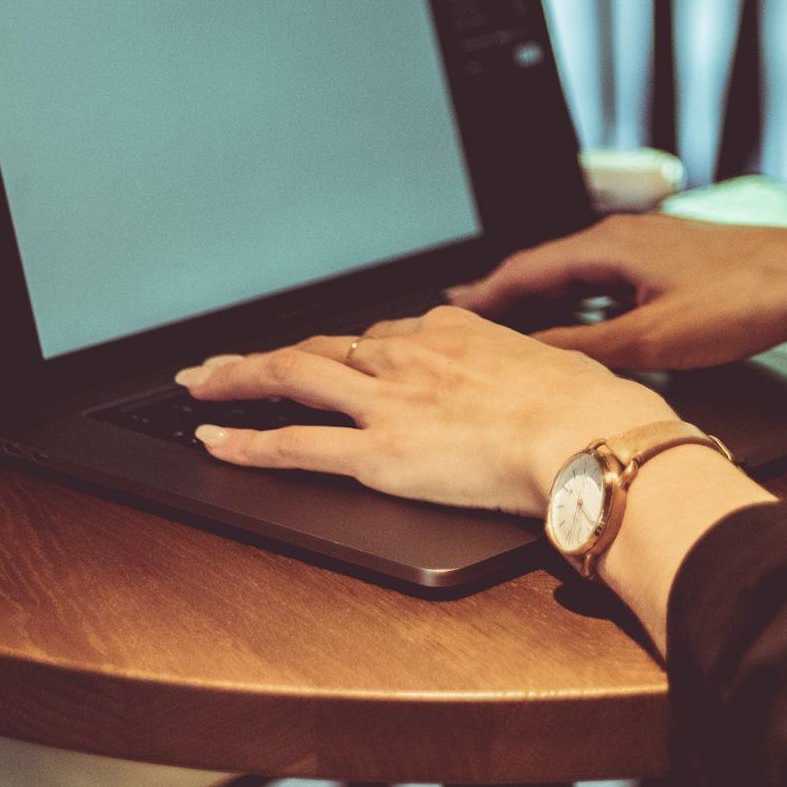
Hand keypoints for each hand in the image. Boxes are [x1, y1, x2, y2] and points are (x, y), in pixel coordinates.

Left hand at [175, 307, 673, 515]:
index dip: (346, 354)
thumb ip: (524, 374)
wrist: (586, 433)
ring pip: (291, 377)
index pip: (382, 339)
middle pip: (320, 348)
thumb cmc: (587, 407)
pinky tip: (215, 443)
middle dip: (266, 355)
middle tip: (223, 361)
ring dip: (237, 379)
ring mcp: (387, 403)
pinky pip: (296, 446)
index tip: (330, 362)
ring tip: (200, 384)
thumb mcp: (552, 368)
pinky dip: (247, 444)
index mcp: (454, 334)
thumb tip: (538, 388)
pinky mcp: (378, 452)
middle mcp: (410, 357)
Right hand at [447, 214, 786, 370]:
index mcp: (612, 243)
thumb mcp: (655, 339)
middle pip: (550, 267)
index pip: (528, 267)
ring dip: (547, 299)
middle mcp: (627, 237)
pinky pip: (611, 281)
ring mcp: (653, 248)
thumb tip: (533, 358)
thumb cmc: (744, 301)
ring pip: (582, 274)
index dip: (485, 293)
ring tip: (515, 325)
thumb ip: (589, 348)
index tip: (449, 312)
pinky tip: (589, 326)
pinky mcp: (677, 264)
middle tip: (468, 319)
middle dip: (508, 294)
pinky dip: (585, 303)